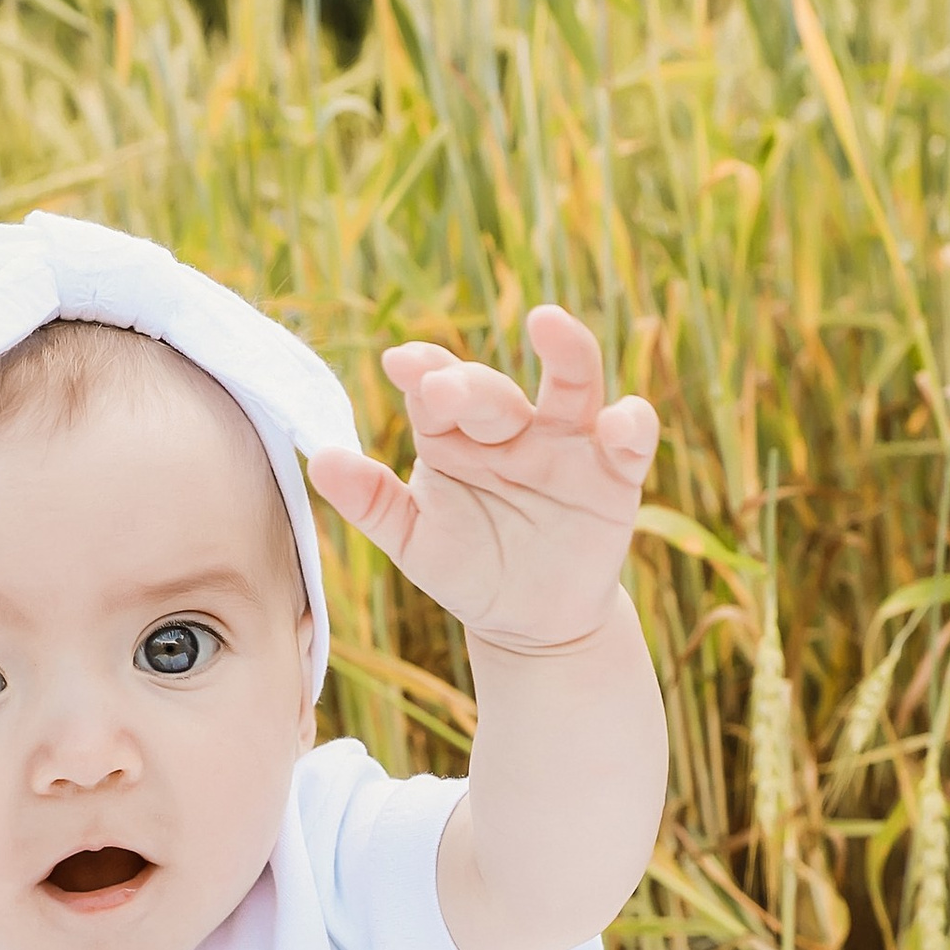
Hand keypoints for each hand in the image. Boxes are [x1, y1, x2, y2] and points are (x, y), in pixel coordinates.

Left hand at [309, 306, 657, 654]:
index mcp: (456, 435)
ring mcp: (565, 445)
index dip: (422, 374)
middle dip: (469, 384)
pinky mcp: (614, 474)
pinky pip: (628, 441)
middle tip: (442, 386)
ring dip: (564, 353)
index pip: (437, 393)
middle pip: (493, 392)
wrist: (531, 624)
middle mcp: (511, 428)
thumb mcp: (413, 541)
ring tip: (549, 324)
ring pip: (570, 386)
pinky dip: (630, 424)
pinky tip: (620, 420)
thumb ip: (371, 500)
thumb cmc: (469, 568)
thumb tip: (318, 460)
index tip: (399, 364)